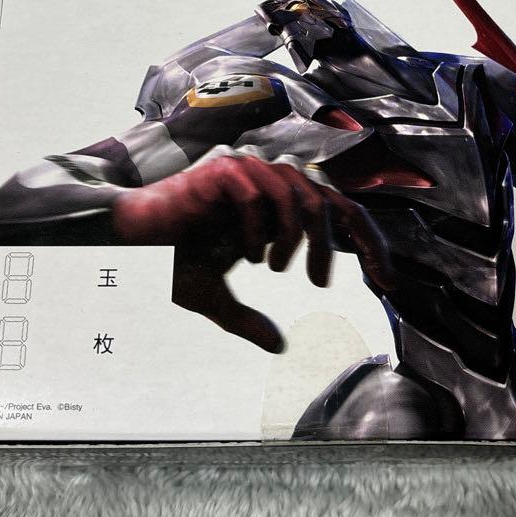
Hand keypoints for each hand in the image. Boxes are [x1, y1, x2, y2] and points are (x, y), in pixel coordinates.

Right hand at [112, 151, 392, 352]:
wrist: (126, 245)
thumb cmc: (167, 261)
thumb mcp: (216, 298)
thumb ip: (248, 319)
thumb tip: (277, 345)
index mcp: (277, 207)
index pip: (340, 213)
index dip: (371, 242)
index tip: (389, 281)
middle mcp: (268, 183)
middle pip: (330, 201)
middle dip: (337, 244)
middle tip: (319, 283)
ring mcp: (247, 172)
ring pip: (299, 194)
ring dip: (296, 237)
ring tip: (277, 267)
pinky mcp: (222, 171)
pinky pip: (256, 195)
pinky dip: (257, 229)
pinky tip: (247, 253)